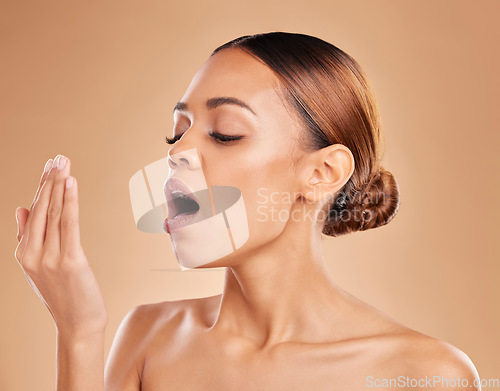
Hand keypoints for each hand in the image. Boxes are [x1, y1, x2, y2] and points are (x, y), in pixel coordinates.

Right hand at [14, 155, 107, 338]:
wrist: (77, 325)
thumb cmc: (63, 294)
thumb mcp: (38, 266)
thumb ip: (27, 236)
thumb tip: (21, 208)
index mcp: (23, 252)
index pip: (34, 211)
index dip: (43, 186)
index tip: (50, 165)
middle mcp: (32, 253)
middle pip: (42, 208)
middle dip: (50, 179)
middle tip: (58, 156)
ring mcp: (49, 257)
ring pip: (54, 213)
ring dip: (59, 185)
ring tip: (63, 162)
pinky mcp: (70, 260)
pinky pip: (68, 224)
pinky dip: (69, 202)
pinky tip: (71, 183)